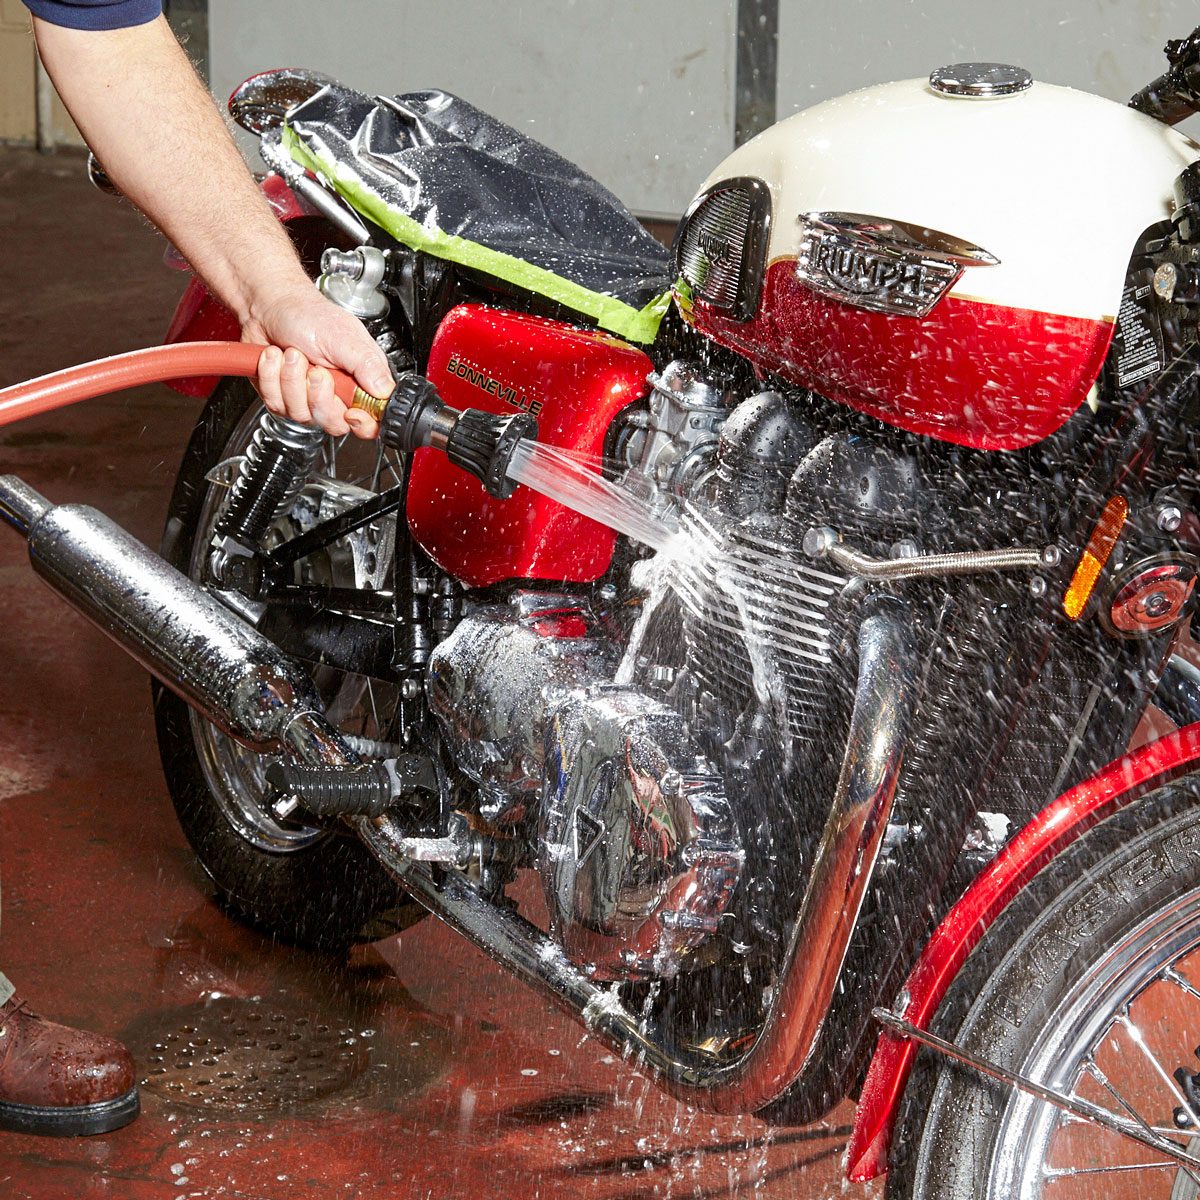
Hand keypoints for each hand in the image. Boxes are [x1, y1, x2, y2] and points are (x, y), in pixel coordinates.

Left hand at [242, 285, 393, 438]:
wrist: (268, 307)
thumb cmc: (305, 314)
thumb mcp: (344, 337)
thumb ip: (368, 366)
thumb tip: (386, 392)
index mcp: (360, 379)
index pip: (372, 420)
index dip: (363, 423)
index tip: (351, 411)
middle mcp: (336, 393)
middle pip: (334, 423)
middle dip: (318, 395)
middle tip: (316, 369)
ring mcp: (308, 398)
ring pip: (301, 414)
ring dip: (291, 380)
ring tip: (293, 354)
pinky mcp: (283, 398)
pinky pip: (277, 405)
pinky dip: (271, 378)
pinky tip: (277, 359)